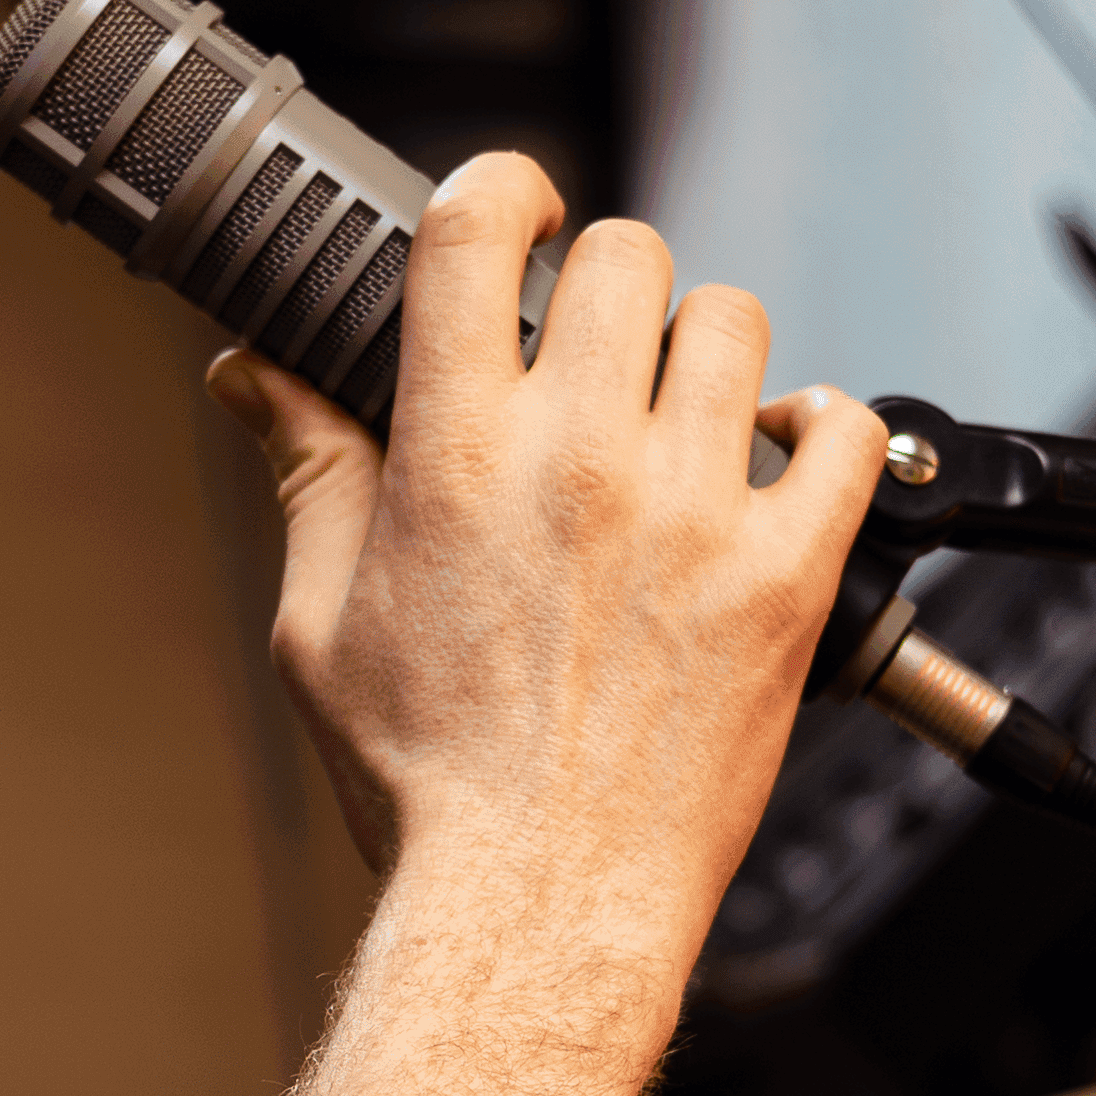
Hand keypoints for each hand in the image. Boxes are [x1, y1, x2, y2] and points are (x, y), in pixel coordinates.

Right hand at [204, 160, 882, 991]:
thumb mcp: (320, 623)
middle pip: (624, 255)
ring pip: (733, 322)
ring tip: (682, 410)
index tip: (514, 210)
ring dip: (704, 350)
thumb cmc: (427, 786)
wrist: (540, 905)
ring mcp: (696, 511)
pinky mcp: (788, 572)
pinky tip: (779, 458)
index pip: (477, 229)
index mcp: (457, 454)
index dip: (501, 190)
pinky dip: (821, 426)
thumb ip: (306, 475)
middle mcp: (582, 460)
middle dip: (603, 281)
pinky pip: (844, 429)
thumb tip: (251, 378)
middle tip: (593, 344)